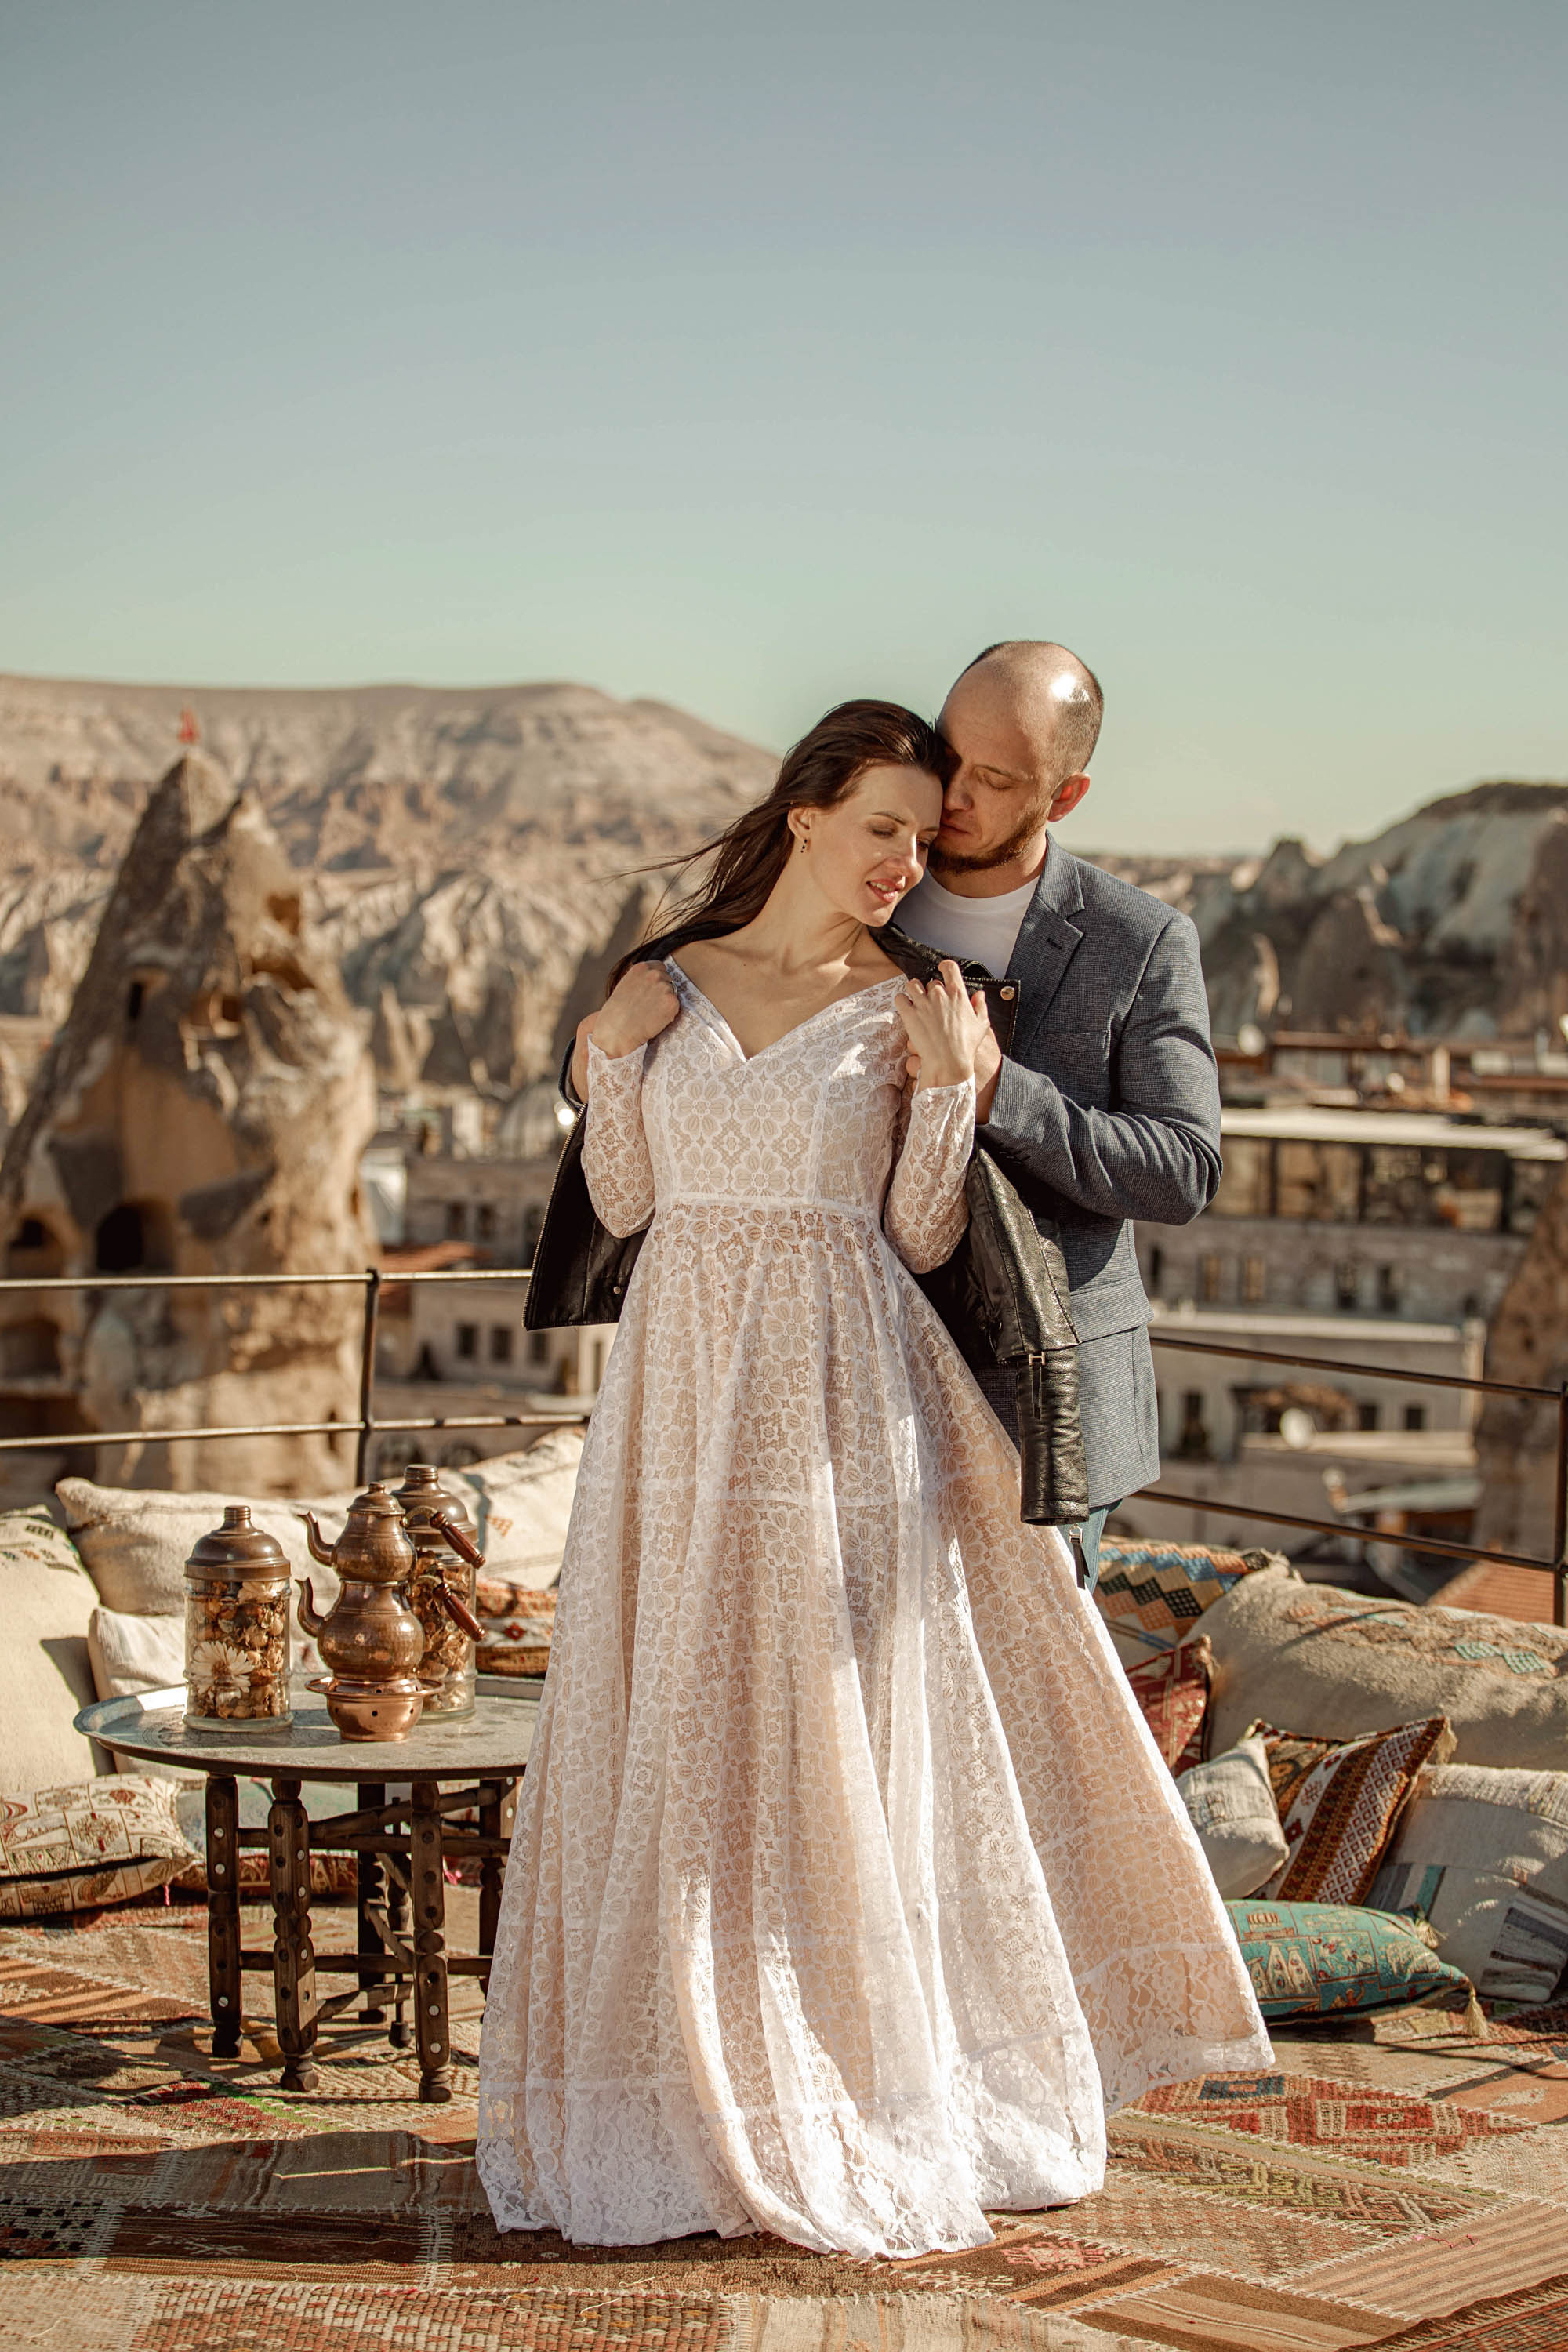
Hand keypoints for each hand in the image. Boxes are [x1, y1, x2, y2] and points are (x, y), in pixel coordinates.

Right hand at [592, 962, 680, 1059]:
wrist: (618, 1029)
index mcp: (642, 968)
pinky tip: (655, 1019)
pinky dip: (669, 1014)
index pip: (660, 967)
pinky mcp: (672, 1001)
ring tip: (649, 1013)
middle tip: (649, 1005)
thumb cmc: (617, 1012)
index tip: (652, 991)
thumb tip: (654, 980)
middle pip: (668, 980)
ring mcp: (664, 987)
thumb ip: (641, 979)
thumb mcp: (626, 985)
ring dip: (665, 1003)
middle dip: (662, 991)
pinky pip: (676, 1007)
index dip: (657, 980)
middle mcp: (654, 974)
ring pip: (672, 993)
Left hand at [894, 960, 992, 1090]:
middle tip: (931, 1002)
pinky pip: (900, 998)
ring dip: (914, 991)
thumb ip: (981, 1006)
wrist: (948, 1062)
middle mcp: (939, 995)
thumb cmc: (965, 1047)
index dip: (944, 966)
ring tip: (916, 1001)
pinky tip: (907, 1008)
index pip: (949, 968)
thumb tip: (980, 995)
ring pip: (912, 984)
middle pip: (930, 982)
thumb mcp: (981, 1025)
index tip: (942, 968)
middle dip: (930, 990)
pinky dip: (902, 1001)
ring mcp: (923, 1004)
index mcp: (958, 995)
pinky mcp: (909, 1014)